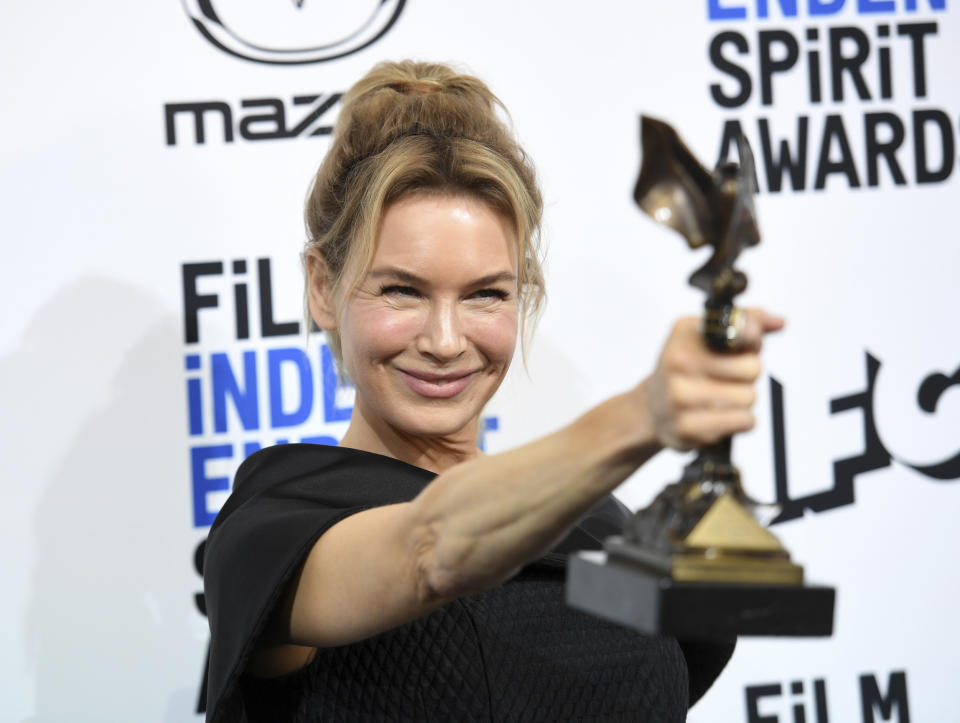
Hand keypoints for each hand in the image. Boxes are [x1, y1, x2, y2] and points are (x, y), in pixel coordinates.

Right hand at [641, 309, 783, 450]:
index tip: (743, 347)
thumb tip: (779, 322)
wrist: (651, 408)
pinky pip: (744, 421)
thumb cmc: (686, 369)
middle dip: (747, 376)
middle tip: (726, 378)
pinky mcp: (687, 427)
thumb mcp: (707, 337)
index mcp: (685, 332)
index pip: (742, 331)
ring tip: (719, 398)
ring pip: (749, 397)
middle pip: (753, 368)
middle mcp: (679, 361)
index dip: (752, 342)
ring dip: (742, 401)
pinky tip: (718, 415)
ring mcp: (680, 396)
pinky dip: (739, 421)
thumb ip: (745, 324)